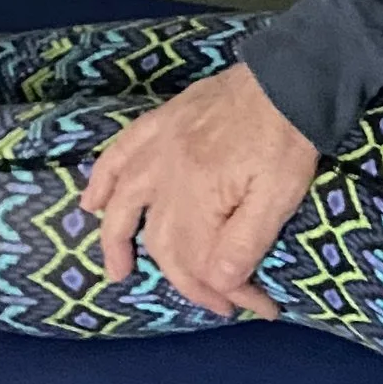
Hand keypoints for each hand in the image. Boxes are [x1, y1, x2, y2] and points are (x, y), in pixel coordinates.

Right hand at [83, 62, 320, 323]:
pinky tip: (92, 203)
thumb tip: (220, 284)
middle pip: (163, 242)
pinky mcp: (161, 123)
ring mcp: (158, 147)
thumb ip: (246, 243)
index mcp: (197, 196)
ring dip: (116, 241)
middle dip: (189, 279)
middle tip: (217, 301)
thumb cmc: (290, 139)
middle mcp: (166, 175)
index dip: (224, 291)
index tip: (256, 307)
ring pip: (123, 204)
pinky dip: (101, 182)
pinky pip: (117, 156)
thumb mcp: (280, 197)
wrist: (290, 76)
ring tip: (119, 272)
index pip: (199, 262)